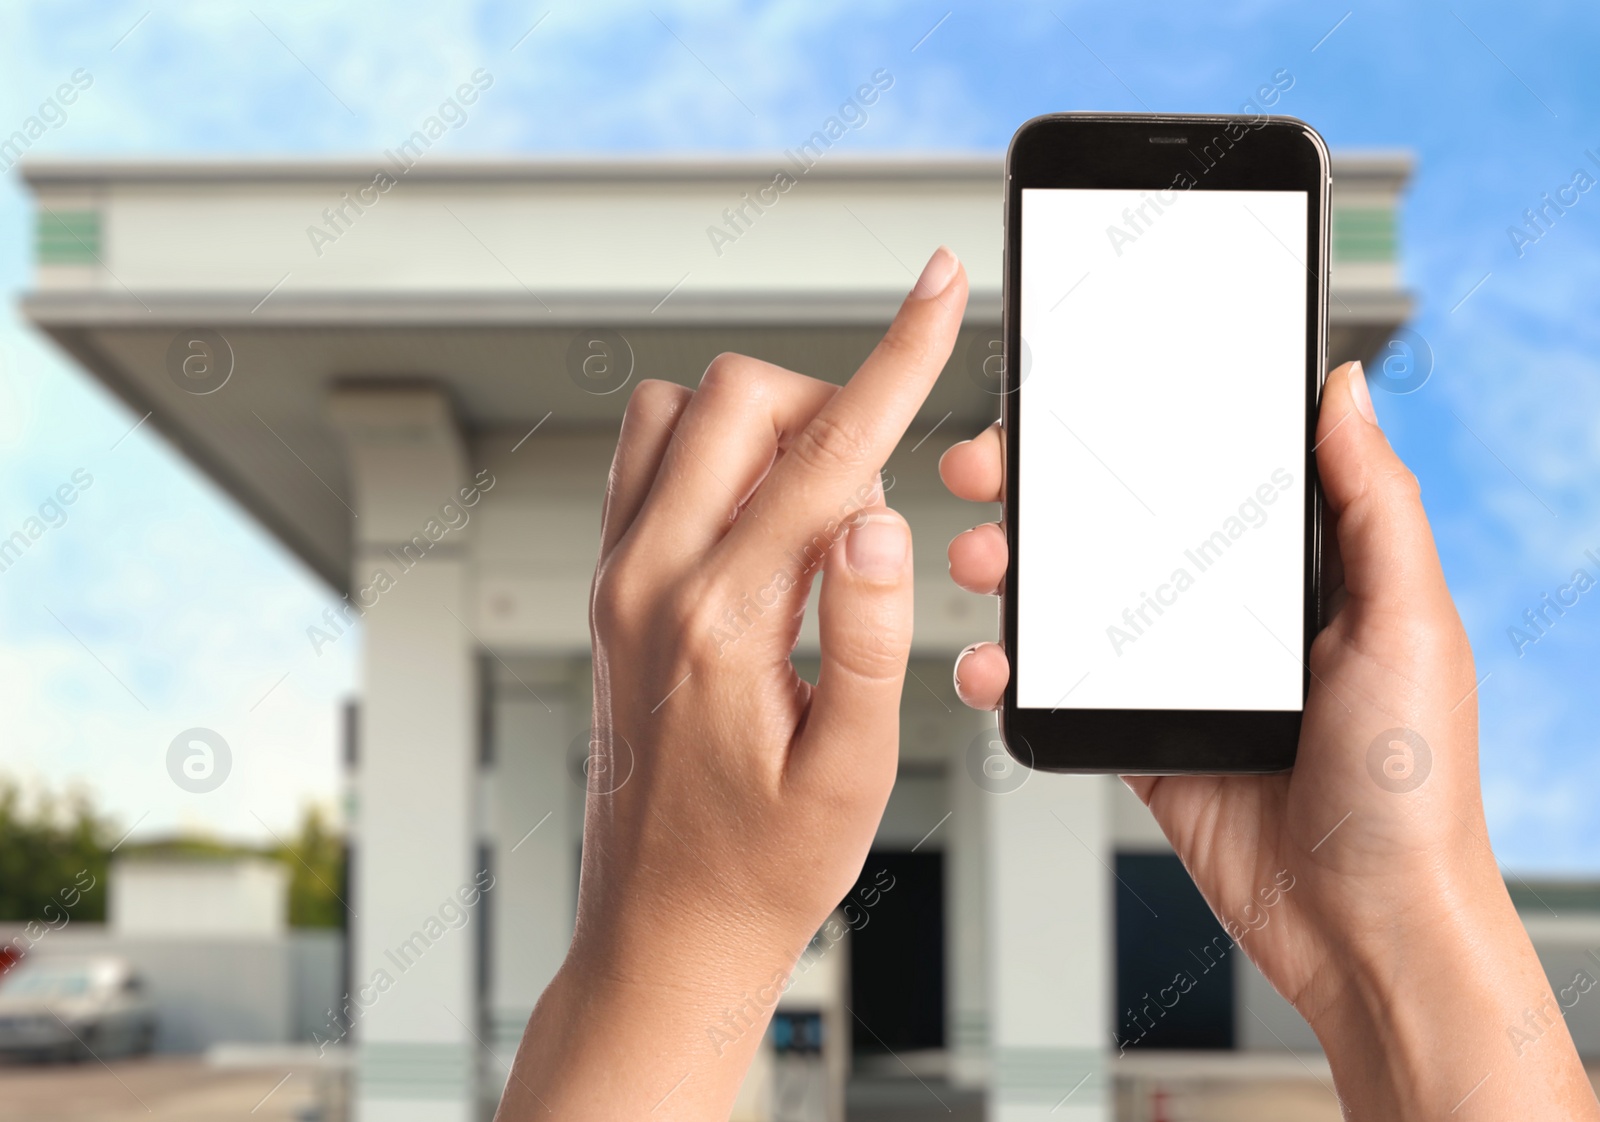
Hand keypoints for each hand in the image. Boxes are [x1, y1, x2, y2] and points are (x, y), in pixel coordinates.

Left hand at [497, 247, 967, 1119]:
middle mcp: (649, 579)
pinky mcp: (608, 589)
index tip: (935, 290)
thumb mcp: (850, 773)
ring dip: (761, 427)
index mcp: (720, 620)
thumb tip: (880, 519)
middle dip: (828, 407)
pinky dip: (709, 455)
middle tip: (873, 503)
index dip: (898, 360)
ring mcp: (616, 579)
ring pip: (677, 412)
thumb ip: (868, 635)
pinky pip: (644, 462)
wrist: (663, 925)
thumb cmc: (758, 867)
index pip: (827, 454)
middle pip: (737, 397)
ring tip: (811, 517)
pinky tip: (755, 524)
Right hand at [941, 361, 1599, 1118]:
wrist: (1362, 927)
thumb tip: (1347, 392)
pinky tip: (991, 666)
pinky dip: (1008, 673)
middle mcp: (1226, 614)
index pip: (1197, 475)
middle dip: (1037, 492)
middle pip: (1113, 527)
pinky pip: (1054, 691)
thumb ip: (1376, 504)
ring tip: (979, 564)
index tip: (1066, 403)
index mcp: (1295, 571)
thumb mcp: (1411, 623)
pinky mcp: (1134, 736)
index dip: (1127, 432)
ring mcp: (1174, 675)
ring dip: (1008, 572)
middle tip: (986, 473)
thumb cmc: (1410, 787)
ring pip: (1069, 601)